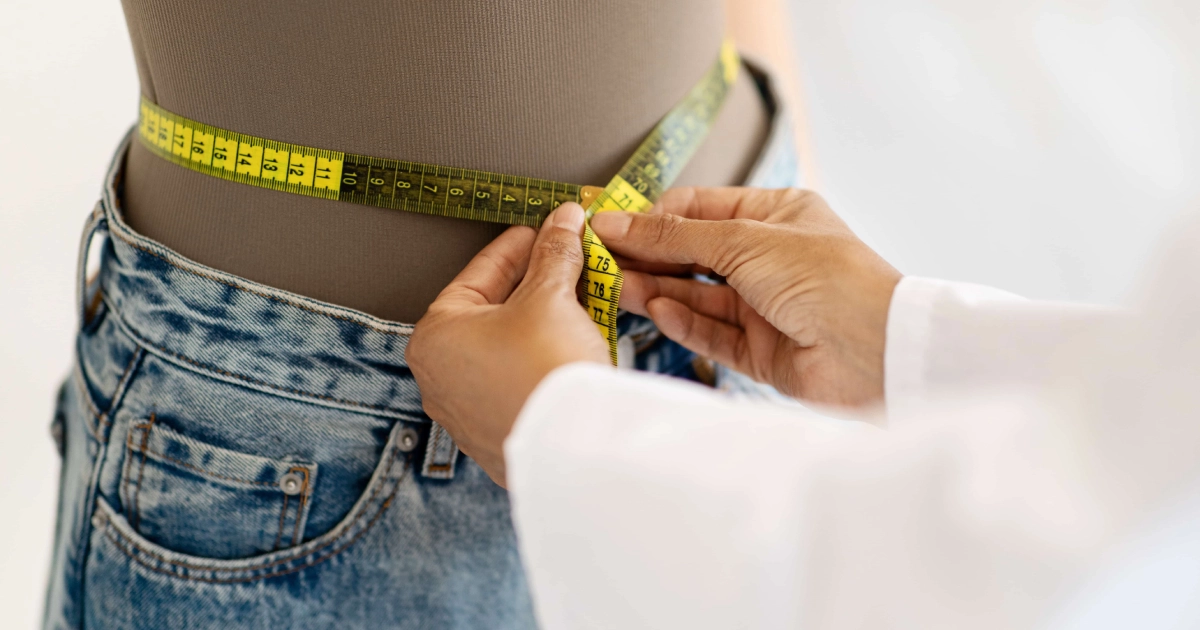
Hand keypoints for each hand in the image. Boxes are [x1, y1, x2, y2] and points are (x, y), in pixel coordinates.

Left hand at [408, 203, 608, 486]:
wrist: (577, 448)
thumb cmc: (544, 371)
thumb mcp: (551, 296)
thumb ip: (555, 253)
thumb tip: (563, 221)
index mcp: (434, 338)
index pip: (477, 275)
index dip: (516, 247)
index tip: (541, 232)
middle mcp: (439, 379)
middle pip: (491, 314)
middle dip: (533, 286)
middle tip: (565, 263)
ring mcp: (467, 414)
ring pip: (506, 351)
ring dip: (542, 323)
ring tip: (578, 302)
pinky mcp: (500, 437)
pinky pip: (519, 384)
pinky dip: (542, 361)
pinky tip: (573, 346)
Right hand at [590, 188, 900, 406]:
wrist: (878, 351)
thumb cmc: (828, 279)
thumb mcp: (744, 241)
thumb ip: (675, 236)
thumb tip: (616, 221)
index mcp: (778, 216)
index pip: (701, 209)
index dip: (654, 217)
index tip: (609, 227)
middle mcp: (772, 259)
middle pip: (695, 254)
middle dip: (650, 257)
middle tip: (602, 262)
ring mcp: (767, 306)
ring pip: (699, 296)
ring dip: (659, 291)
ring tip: (618, 289)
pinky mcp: (764, 351)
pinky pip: (714, 334)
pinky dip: (685, 324)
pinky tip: (658, 313)